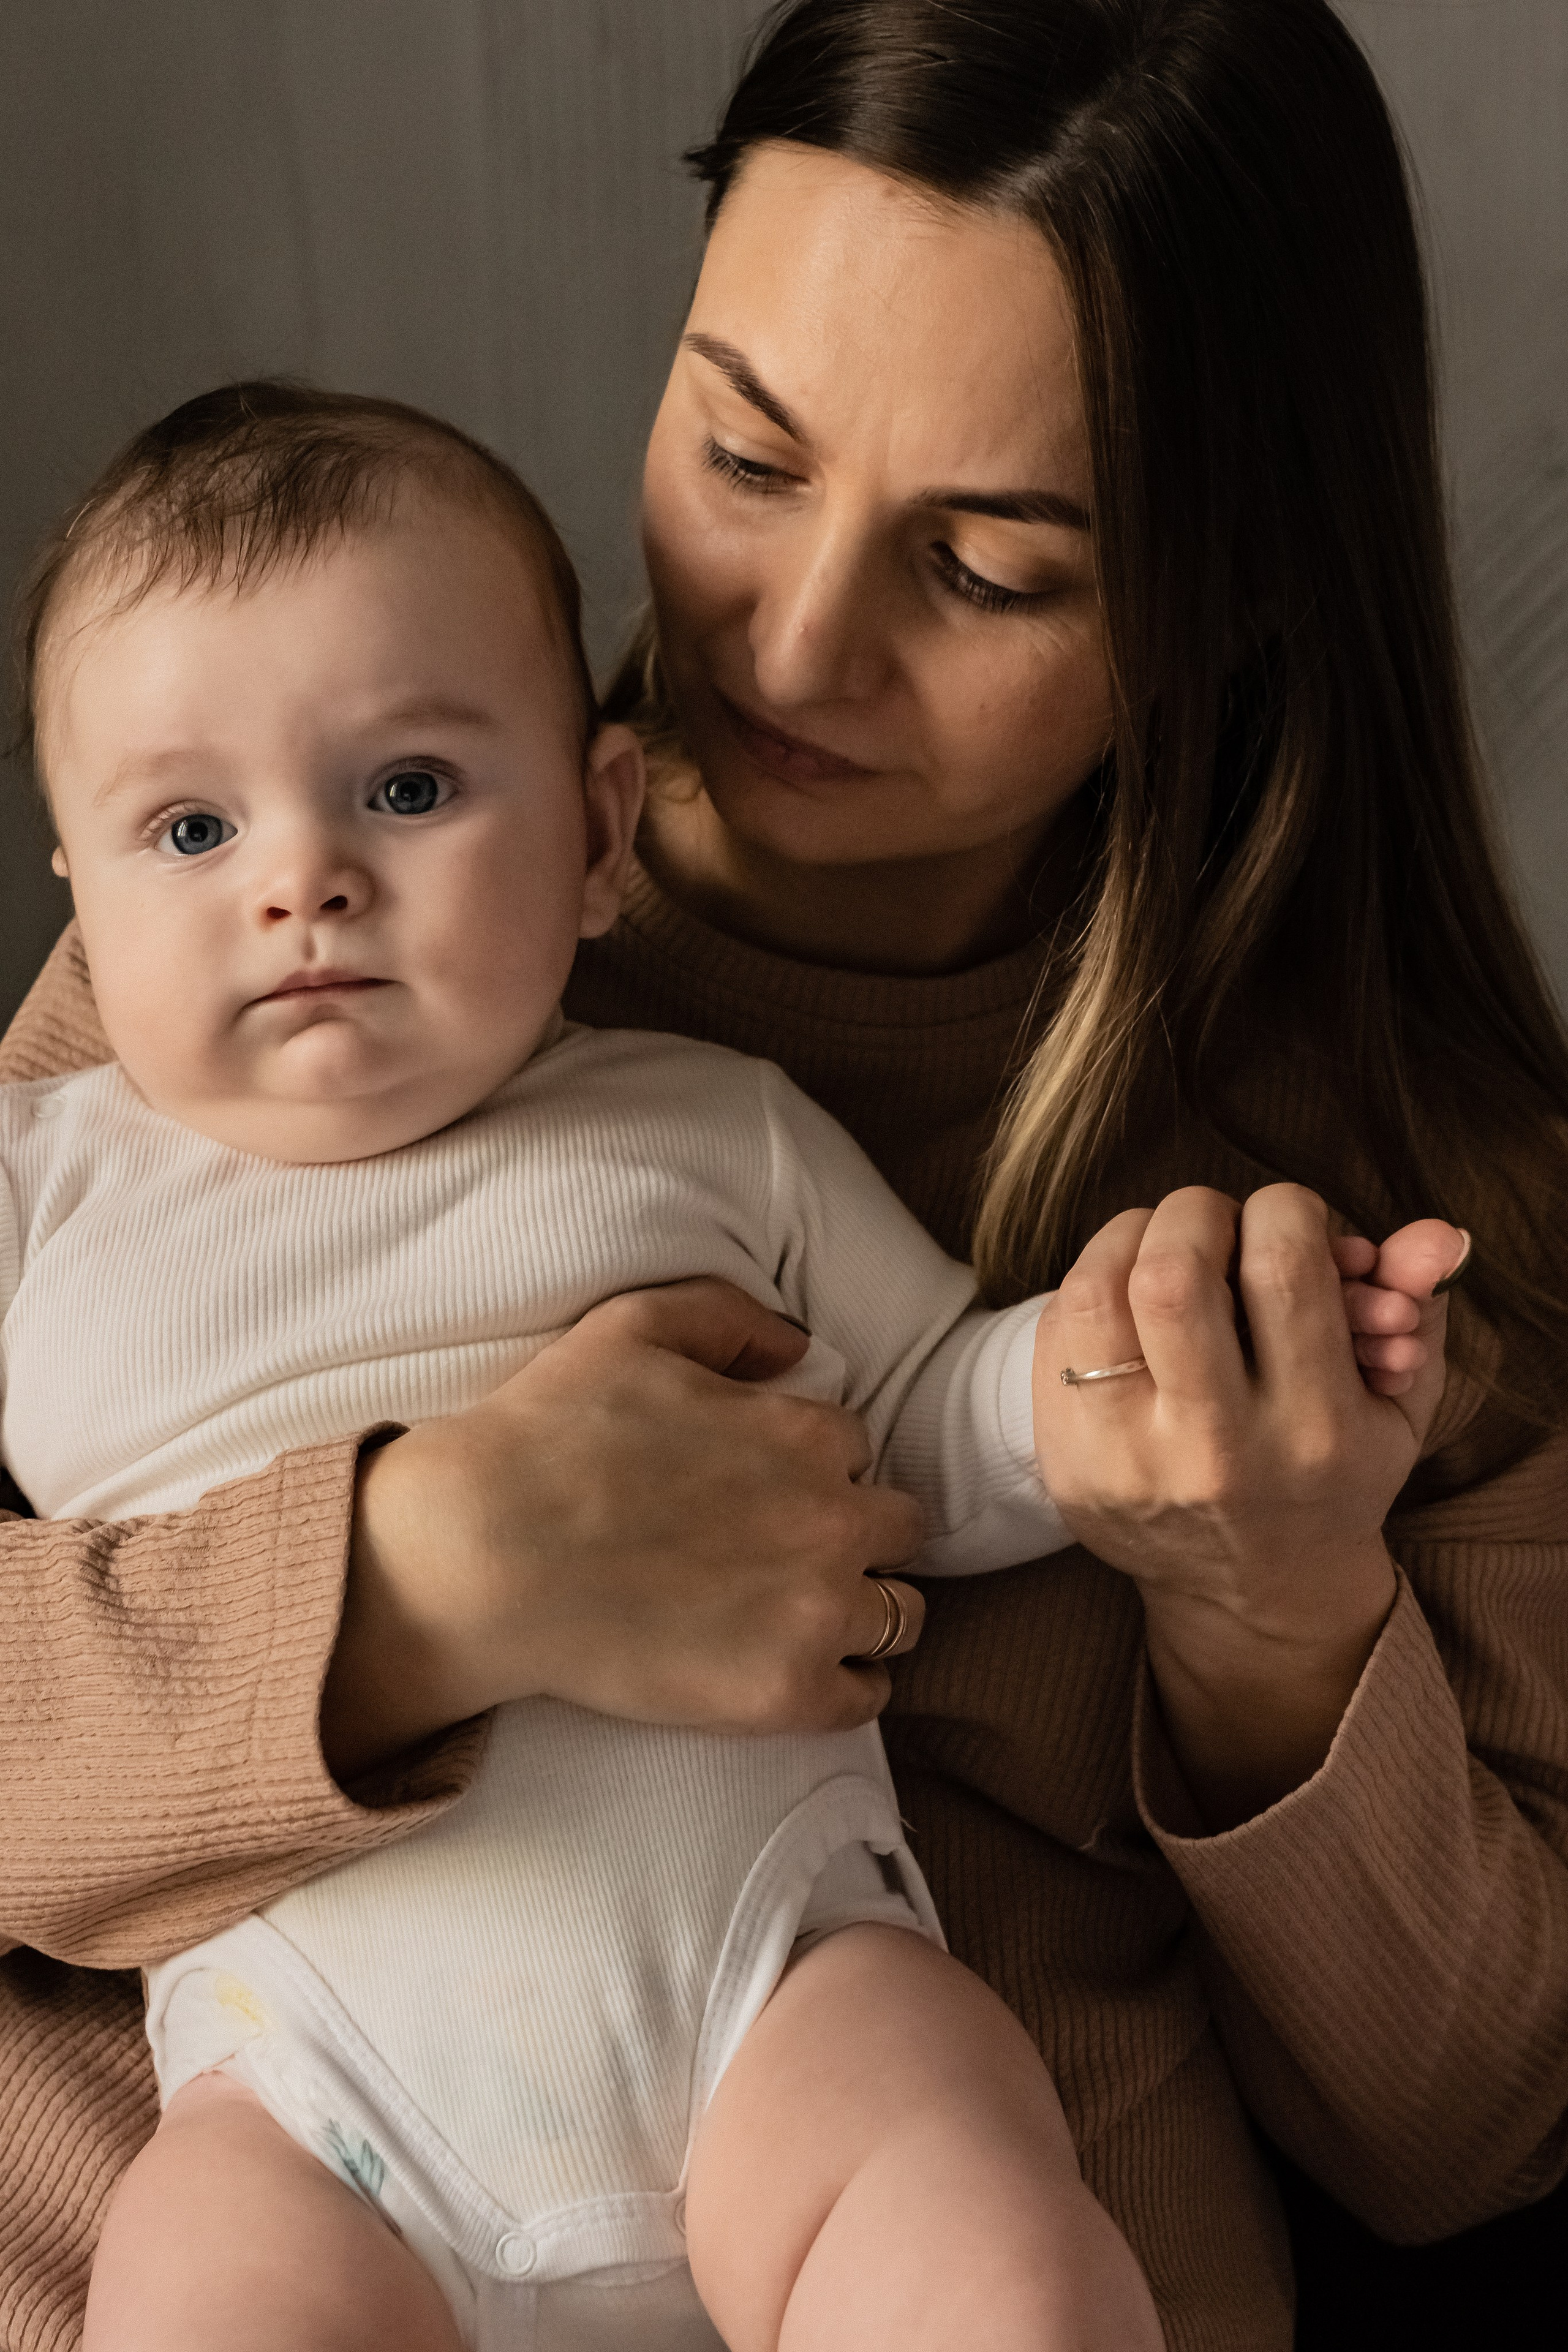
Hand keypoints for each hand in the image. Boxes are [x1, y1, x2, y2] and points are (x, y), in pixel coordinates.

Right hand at [322, 1280, 924, 1778]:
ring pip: (900, 1615)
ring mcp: (816, 1614)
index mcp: (808, 1435)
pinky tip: (798, 1669)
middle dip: (854, 1533)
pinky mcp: (785, 1693)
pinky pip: (867, 1696)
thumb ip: (729, 1317)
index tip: (765, 1487)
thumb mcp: (633, 1326)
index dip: (811, 1467)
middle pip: (897, 1530)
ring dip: (862, 1608)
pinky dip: (847, 1683)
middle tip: (788, 1551)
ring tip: (798, 1613)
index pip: (853, 1450)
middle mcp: (833, 1522)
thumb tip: (796, 1345)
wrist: (483, 1555)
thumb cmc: (547, 1436)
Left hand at [1031, 1187, 1462, 1824]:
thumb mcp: (1397, 1403)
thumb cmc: (1334, 1474)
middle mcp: (1214, 1449)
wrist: (1255, 1592)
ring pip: (1095, 1291)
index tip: (1287, 1223)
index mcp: (1313, 1430)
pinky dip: (1092, 1285)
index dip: (1285, 1209)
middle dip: (1196, 1212)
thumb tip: (1436, 1232)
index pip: (1283, 1267)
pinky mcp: (1067, 1463)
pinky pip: (1055, 1330)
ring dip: (1131, 1237)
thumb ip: (1418, 1304)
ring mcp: (1126, 1461)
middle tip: (1215, 1224)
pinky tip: (1128, 1301)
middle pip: (1172, 1273)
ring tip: (1164, 1250)